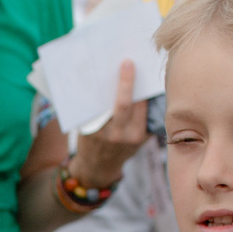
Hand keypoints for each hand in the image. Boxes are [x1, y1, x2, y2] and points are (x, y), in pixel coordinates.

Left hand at [68, 61, 150, 191]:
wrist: (97, 168)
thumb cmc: (121, 148)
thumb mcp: (137, 139)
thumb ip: (143, 119)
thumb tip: (145, 87)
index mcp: (137, 135)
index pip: (142, 106)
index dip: (143, 88)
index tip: (145, 69)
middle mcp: (120, 134)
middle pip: (124, 104)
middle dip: (126, 82)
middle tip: (127, 63)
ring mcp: (101, 132)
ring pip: (105, 104)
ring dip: (107, 85)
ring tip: (105, 66)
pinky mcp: (87, 130)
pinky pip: (92, 109)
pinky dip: (94, 94)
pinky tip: (94, 80)